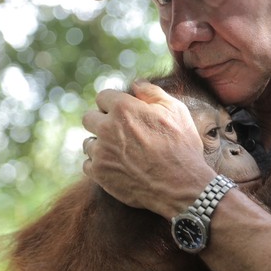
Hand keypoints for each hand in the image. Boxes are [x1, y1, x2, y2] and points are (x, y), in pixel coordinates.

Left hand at [82, 79, 215, 218]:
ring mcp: (101, 152)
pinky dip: (99, 165)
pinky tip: (116, 167)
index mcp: (124, 108)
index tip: (122, 112)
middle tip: (119, 132)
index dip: (113, 103)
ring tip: (120, 152)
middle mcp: (107, 128)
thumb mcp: (176, 111)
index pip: (103, 96)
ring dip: (100, 145)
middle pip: (89, 118)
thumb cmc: (182, 146)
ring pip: (88, 143)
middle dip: (102, 121)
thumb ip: (152, 93)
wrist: (181, 186)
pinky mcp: (99, 174)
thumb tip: (136, 84)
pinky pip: (88, 164)